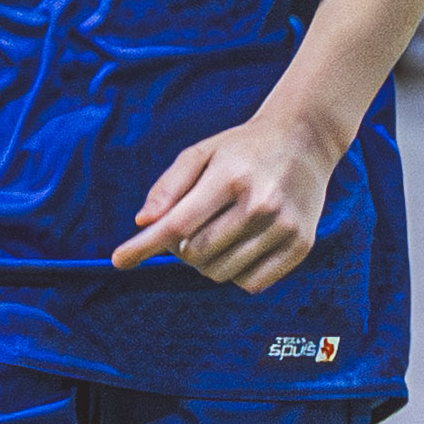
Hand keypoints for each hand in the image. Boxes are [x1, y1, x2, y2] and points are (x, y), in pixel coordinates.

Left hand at [112, 105, 338, 292]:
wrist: (305, 140)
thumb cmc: (242, 149)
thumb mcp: (202, 152)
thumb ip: (169, 186)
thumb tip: (143, 224)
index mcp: (230, 177)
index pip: (178, 223)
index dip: (145, 245)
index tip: (119, 261)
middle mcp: (260, 203)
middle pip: (196, 254)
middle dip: (181, 249)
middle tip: (190, 230)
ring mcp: (284, 227)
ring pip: (221, 273)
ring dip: (208, 263)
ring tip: (219, 234)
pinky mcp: (301, 245)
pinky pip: (252, 283)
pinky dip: (236, 275)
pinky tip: (241, 248)